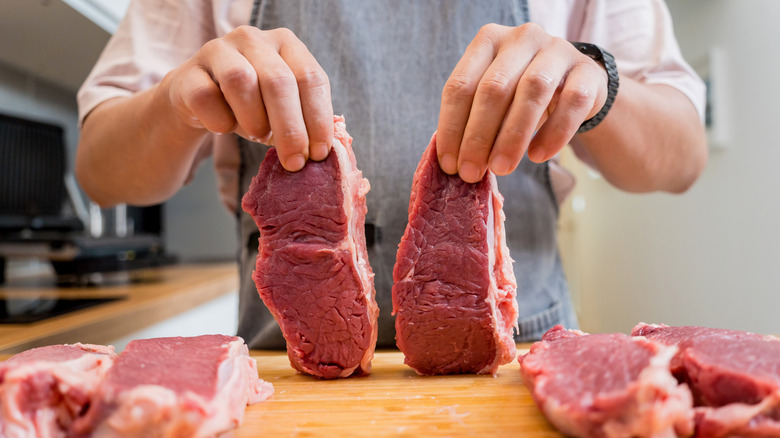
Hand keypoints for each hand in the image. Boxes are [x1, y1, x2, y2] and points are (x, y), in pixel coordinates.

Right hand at [164, 26, 332, 171]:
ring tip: (257, 135)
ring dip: (254, 119)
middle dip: (290, 128)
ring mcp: (218, 50)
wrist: (198, 101)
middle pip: (278, 81)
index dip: (318, 119)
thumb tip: (322, 152)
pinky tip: (224, 128)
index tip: (318, 154)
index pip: (310, 78)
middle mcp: (253, 39)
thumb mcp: (283, 110)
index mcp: (286, 44)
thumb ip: (305, 121)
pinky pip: (206, 97)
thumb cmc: (251, 106)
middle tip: (294, 162)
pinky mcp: (189, 72)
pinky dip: (220, 121)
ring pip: (241, 80)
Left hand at [436, 23, 608, 182]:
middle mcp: (522, 38)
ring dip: (512, 137)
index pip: (461, 85)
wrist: (575, 84)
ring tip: (501, 169)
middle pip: (494, 88)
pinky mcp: (588, 72)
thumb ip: (472, 119)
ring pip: (532, 91)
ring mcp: (558, 50)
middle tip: (471, 173)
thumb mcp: (494, 99)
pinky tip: (538, 157)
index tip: (449, 164)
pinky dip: (553, 134)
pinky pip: (571, 104)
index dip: (452, 127)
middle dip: (478, 137)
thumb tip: (452, 162)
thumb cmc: (521, 94)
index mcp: (488, 40)